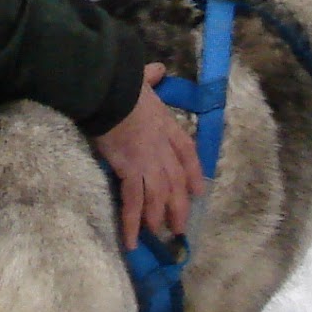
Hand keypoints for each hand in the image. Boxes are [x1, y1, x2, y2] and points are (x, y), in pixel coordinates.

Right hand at [91, 64, 206, 249]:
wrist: (113, 93)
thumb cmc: (125, 85)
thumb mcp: (143, 79)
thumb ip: (151, 77)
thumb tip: (157, 70)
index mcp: (168, 125)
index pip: (187, 153)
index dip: (194, 173)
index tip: (199, 190)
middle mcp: (163, 148)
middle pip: (176, 182)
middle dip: (179, 205)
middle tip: (179, 226)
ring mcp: (149, 162)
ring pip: (159, 196)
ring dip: (158, 217)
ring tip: (158, 234)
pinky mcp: (131, 171)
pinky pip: (134, 202)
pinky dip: (133, 224)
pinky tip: (132, 242)